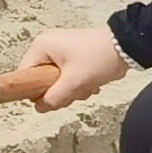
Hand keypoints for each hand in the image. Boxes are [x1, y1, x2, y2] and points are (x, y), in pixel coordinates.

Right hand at [4, 26, 130, 113]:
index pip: (25, 74)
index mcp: (41, 46)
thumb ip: (53, 98)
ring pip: (55, 78)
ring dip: (70, 88)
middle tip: (74, 92)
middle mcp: (47, 45)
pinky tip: (90, 82)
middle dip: (58, 90)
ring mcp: (60, 48)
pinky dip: (77, 82)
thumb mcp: (74, 83)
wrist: (126, 46)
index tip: (51, 99)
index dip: (35, 90)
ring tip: (86, 86)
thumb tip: (38, 108)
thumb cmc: (98, 60)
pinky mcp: (72, 53)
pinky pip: (66, 74)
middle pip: (41, 78)